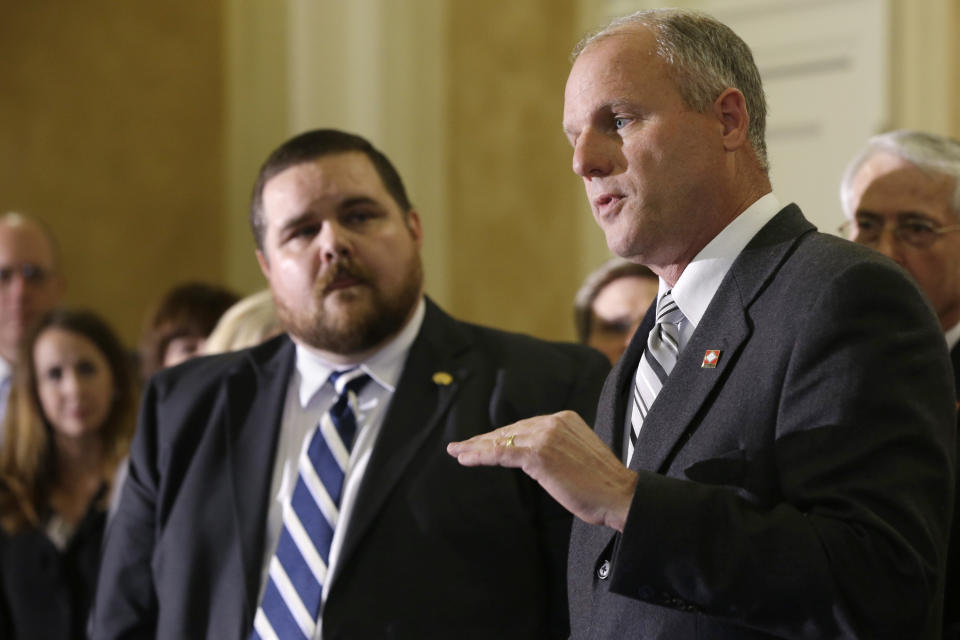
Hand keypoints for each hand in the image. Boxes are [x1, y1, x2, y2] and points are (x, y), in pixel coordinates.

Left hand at [447, 410, 637, 531]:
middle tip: (462, 446)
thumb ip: (557, 449)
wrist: (619, 495)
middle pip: (510, 430)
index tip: (483, 442)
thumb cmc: (603, 484)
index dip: (500, 435)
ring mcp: (546, 436)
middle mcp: (554, 422)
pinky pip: (501, 453)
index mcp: (564, 419)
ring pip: (502, 440)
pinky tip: (465, 458)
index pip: (524, 426)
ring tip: (458, 452)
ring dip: (476, 447)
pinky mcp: (539, 454)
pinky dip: (480, 455)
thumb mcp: (578, 455)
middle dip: (484, 440)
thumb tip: (536, 458)